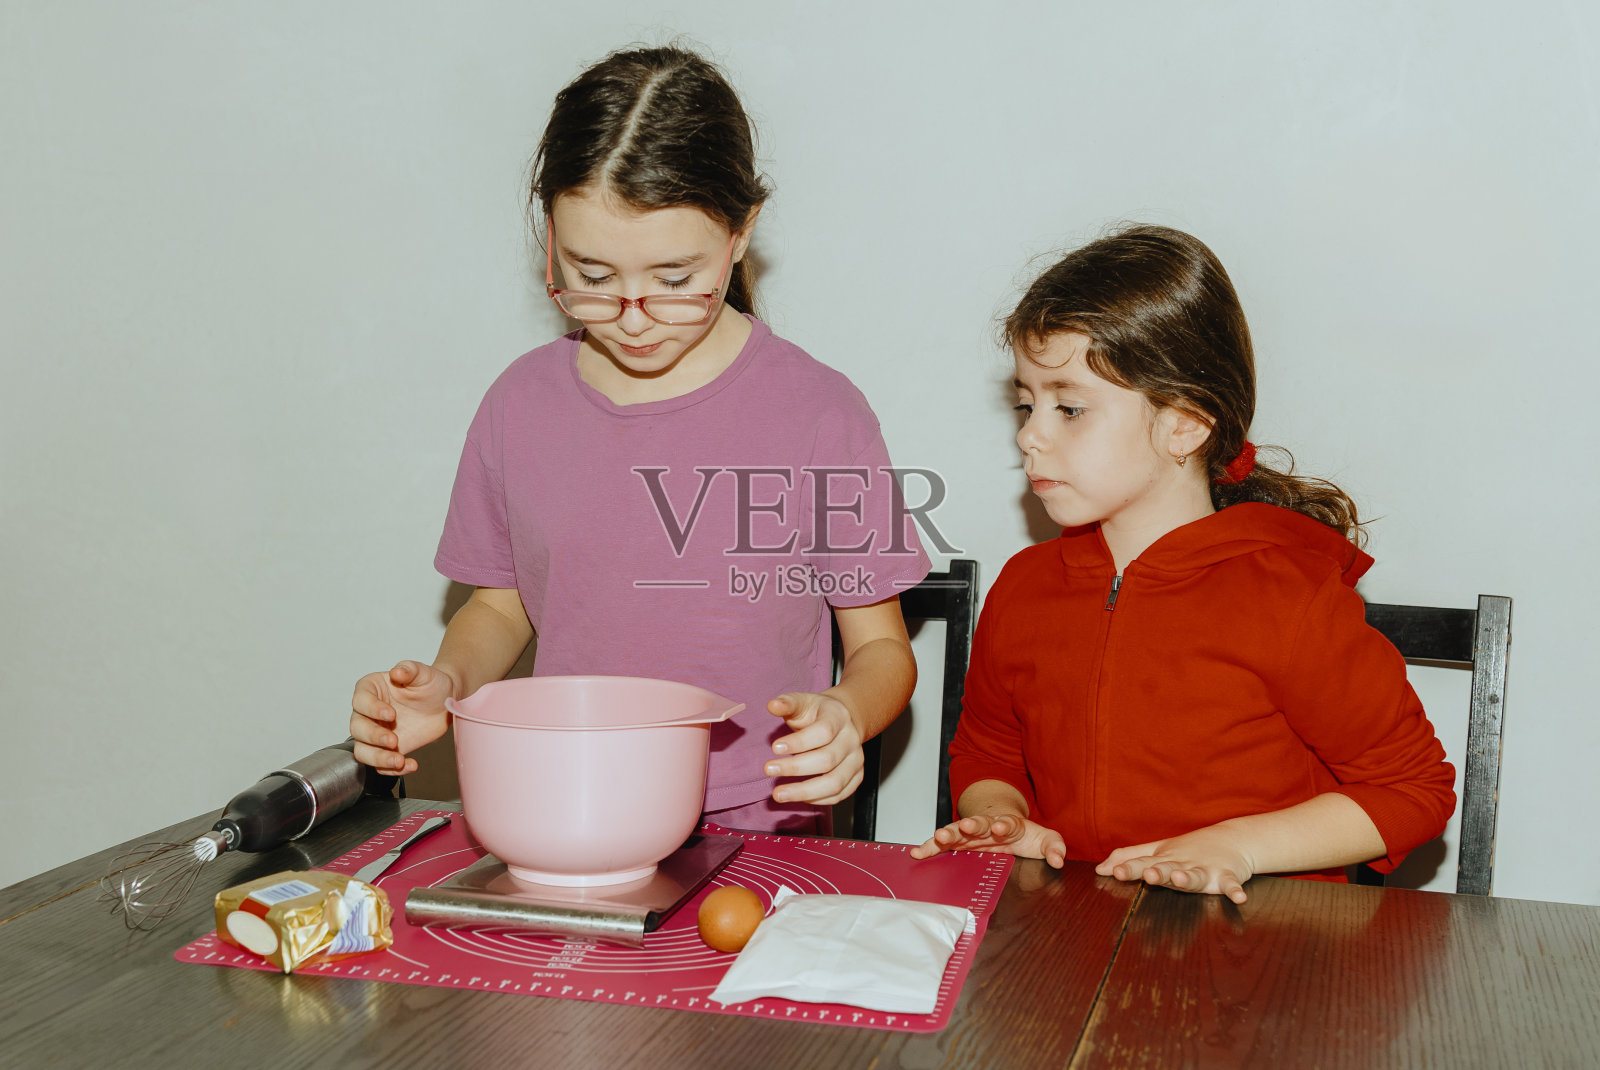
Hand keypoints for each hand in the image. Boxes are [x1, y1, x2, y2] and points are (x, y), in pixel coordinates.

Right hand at [349, 660, 455, 774]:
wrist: (444, 702)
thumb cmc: (430, 683)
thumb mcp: (423, 672)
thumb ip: (409, 669)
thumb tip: (397, 672)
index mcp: (371, 689)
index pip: (360, 700)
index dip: (372, 709)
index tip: (391, 714)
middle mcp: (368, 712)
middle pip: (357, 728)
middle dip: (373, 737)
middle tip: (394, 740)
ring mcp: (375, 733)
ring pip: (362, 751)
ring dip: (377, 758)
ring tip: (398, 760)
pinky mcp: (386, 750)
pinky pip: (380, 764)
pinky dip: (392, 769)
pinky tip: (409, 764)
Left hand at [763, 691, 864, 805]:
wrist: (842, 719)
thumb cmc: (818, 713)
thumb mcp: (803, 702)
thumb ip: (787, 703)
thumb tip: (772, 705)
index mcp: (839, 717)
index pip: (824, 732)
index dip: (799, 742)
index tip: (774, 747)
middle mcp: (851, 740)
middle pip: (828, 760)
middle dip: (795, 768)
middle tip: (769, 770)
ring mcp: (856, 761)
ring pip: (835, 783)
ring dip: (804, 792)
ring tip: (779, 794)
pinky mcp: (856, 777)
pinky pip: (838, 795)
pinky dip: (817, 799)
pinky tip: (797, 796)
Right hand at [909, 813, 1066, 866]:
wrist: (1007, 826)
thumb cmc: (1025, 835)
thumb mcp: (1044, 839)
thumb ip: (1055, 847)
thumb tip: (1059, 860)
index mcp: (1009, 824)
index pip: (1006, 822)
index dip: (1002, 824)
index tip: (999, 827)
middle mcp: (986, 825)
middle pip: (977, 823)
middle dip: (971, 824)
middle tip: (965, 825)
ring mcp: (970, 833)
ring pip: (956, 830)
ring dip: (948, 833)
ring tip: (938, 837)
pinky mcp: (958, 842)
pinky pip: (941, 844)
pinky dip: (929, 847)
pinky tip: (917, 853)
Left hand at [1095, 825, 1255, 902]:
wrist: (1232, 838)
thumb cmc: (1189, 848)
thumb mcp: (1158, 851)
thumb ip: (1130, 859)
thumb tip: (1099, 869)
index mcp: (1164, 860)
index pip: (1144, 864)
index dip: (1131, 868)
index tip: (1116, 873)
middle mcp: (1182, 864)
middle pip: (1168, 869)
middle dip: (1158, 872)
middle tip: (1148, 875)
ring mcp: (1206, 869)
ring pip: (1196, 875)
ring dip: (1188, 877)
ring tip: (1180, 878)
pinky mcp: (1228, 875)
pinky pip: (1231, 884)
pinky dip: (1235, 890)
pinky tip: (1239, 898)